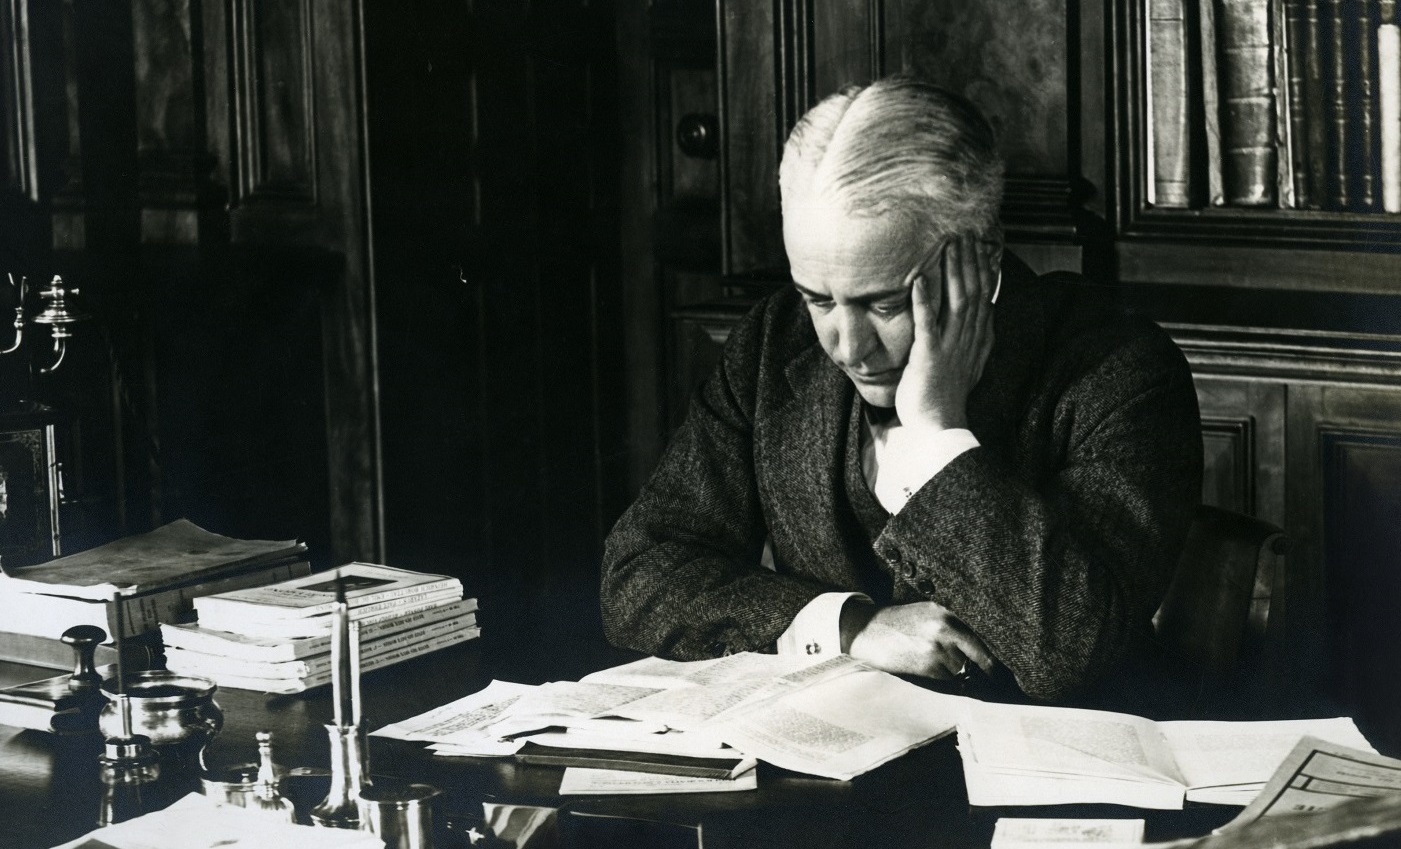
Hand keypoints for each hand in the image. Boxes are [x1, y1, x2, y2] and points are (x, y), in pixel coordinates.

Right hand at [845, 600, 996, 679]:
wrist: (867, 630)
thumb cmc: (898, 622)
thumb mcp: (928, 611)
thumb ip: (953, 624)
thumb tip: (981, 645)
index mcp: (948, 614)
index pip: (982, 640)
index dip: (995, 659)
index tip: (1004, 671)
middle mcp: (946, 630)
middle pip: (979, 658)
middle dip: (986, 671)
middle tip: (997, 682)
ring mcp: (937, 650)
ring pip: (963, 671)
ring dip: (961, 675)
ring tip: (945, 670)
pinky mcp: (927, 667)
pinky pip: (948, 679)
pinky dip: (946, 680)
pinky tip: (932, 670)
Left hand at [894, 235, 998, 430]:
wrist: (938, 427)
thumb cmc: (945, 395)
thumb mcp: (967, 361)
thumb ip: (975, 336)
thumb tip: (986, 312)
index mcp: (978, 339)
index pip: (985, 295)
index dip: (982, 267)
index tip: (978, 242)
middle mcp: (969, 339)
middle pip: (974, 291)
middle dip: (970, 259)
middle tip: (964, 231)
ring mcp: (951, 347)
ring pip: (958, 301)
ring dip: (953, 270)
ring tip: (948, 244)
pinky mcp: (930, 357)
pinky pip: (928, 324)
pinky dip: (924, 301)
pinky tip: (920, 280)